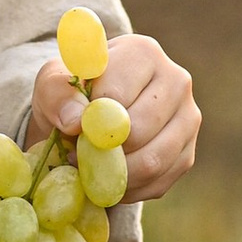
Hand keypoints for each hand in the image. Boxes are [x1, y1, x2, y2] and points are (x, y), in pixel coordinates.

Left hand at [27, 31, 199, 203]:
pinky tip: (110, 178)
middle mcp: (176, 80)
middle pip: (139, 130)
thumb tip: (77, 121)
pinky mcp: (189, 154)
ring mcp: (188, 118)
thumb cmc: (73, 96)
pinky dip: (128, 189)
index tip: (74, 128)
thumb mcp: (52, 86)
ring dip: (114, 175)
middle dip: (103, 151)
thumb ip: (57, 94)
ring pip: (153, 161)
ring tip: (90, 169)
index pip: (116, 94)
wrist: (91, 118)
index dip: (90, 119)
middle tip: (78, 156)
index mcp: (143, 52)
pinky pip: (158, 182)